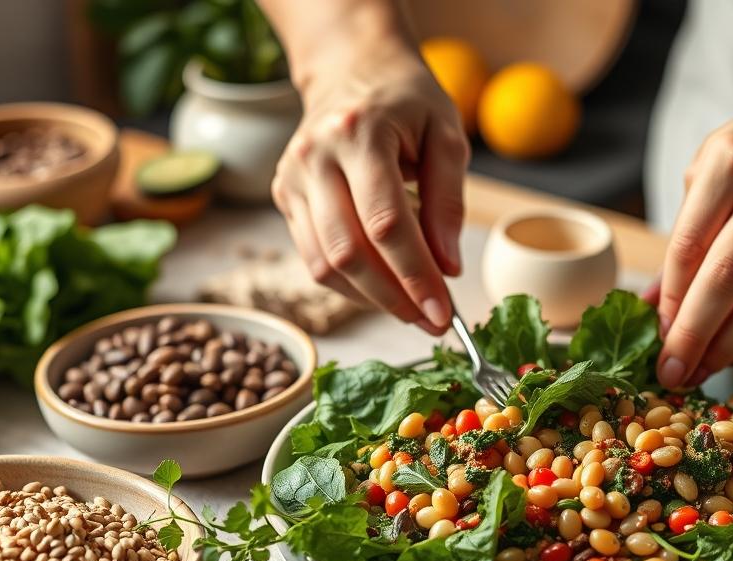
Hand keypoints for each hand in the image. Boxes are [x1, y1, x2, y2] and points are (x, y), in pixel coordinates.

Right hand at [272, 47, 467, 334]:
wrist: (351, 68)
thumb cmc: (407, 102)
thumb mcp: (446, 135)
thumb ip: (448, 201)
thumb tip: (447, 269)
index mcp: (358, 133)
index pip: (386, 224)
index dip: (415, 276)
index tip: (443, 313)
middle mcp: (315, 157)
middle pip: (349, 252)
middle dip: (394, 297)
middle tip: (430, 321)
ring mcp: (291, 178)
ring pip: (324, 265)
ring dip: (371, 299)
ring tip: (412, 309)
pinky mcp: (283, 195)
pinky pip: (314, 258)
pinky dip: (351, 284)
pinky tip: (384, 288)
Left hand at [653, 57, 732, 386]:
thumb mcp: (720, 161)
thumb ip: (689, 227)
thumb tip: (654, 301)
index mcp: (731, 162)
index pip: (688, 247)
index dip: (668, 300)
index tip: (655, 334)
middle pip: (723, 282)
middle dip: (691, 338)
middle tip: (670, 373)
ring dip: (728, 349)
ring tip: (703, 370)